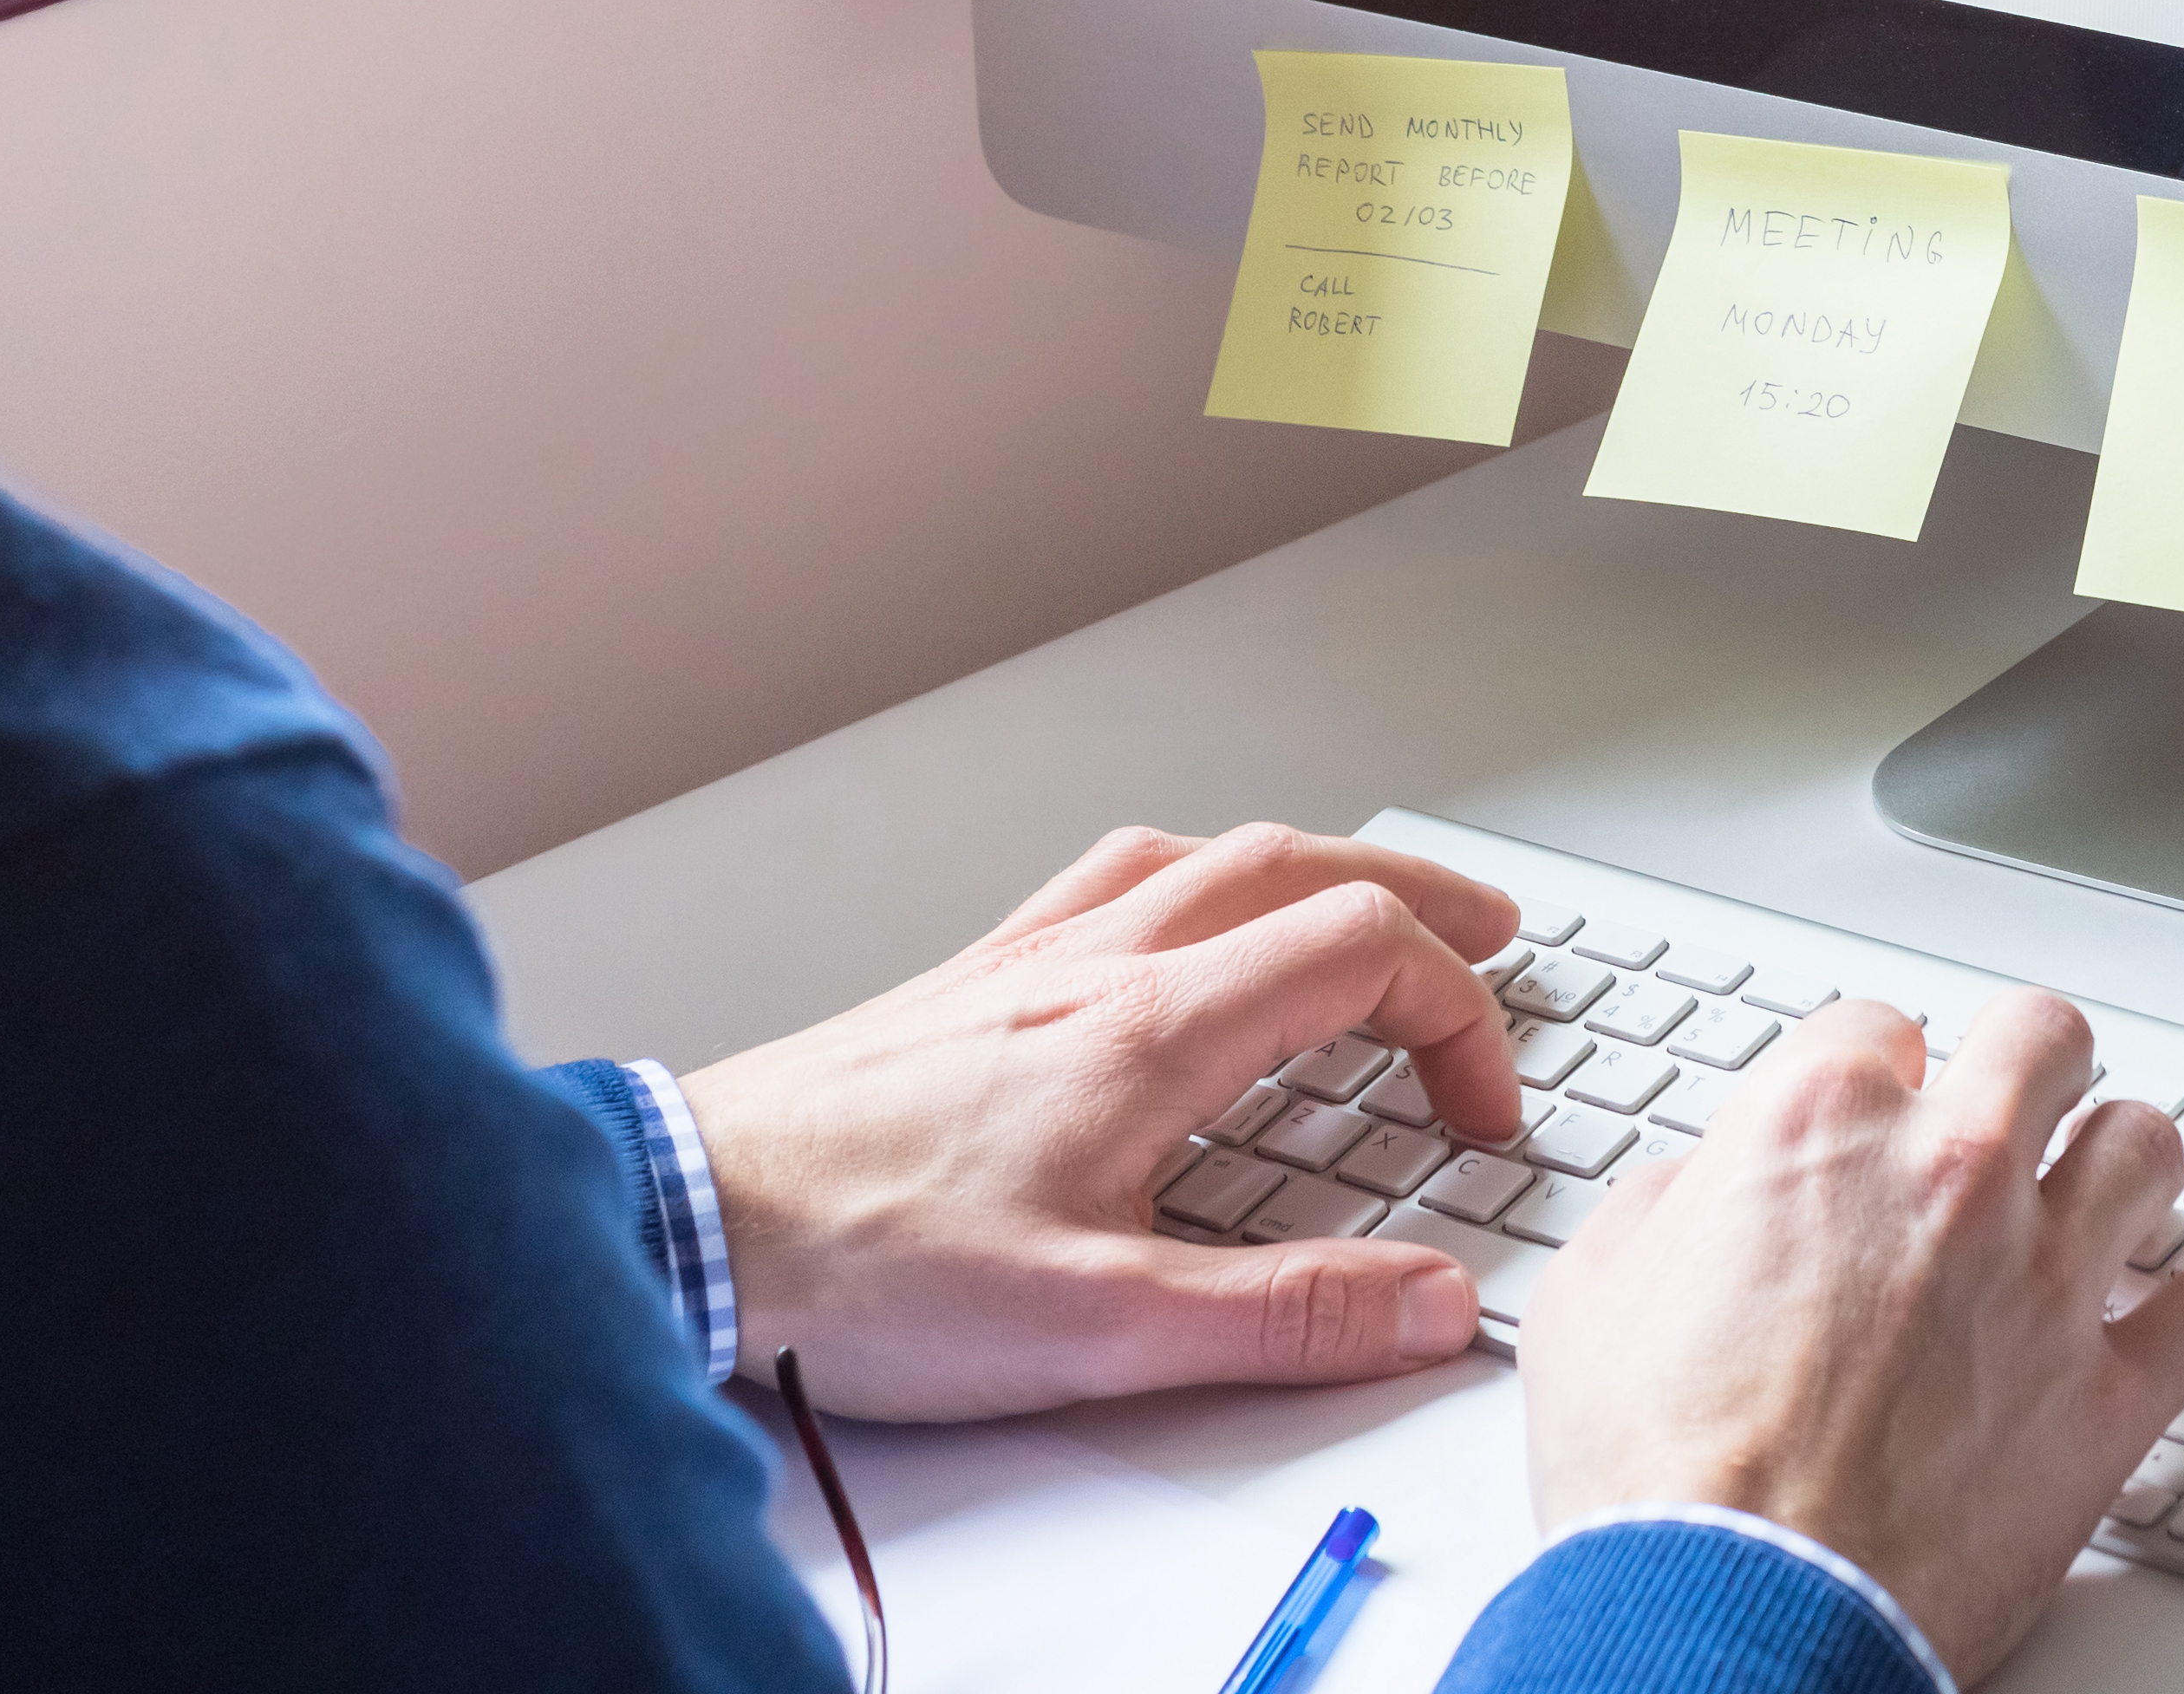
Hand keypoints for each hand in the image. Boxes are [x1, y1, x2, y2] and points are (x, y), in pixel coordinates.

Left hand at [678, 823, 1528, 1418]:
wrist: (690, 1219)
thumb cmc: (865, 1266)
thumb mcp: (1098, 1326)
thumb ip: (1281, 1314)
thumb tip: (1427, 1305)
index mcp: (1151, 1029)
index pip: (1363, 953)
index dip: (1458, 1021)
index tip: (1479, 1112)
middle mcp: (1096, 963)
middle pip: (1302, 869)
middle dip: (1420, 901)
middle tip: (1492, 936)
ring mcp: (1026, 958)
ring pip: (1207, 855)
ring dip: (1314, 868)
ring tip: (1364, 902)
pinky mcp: (967, 980)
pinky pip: (1112, 876)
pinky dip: (1195, 874)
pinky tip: (1181, 911)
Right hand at [1517, 990, 2183, 1678]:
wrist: (1727, 1617)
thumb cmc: (1658, 1481)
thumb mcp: (1596, 1295)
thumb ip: (1670, 1205)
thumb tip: (1704, 1191)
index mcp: (1818, 1127)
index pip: (1876, 1026)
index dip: (1871, 1071)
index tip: (1873, 1109)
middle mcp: (1951, 1172)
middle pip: (2038, 1041)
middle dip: (2022, 1064)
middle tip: (2010, 1101)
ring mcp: (2045, 1276)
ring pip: (2142, 1144)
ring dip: (2125, 1155)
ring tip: (2113, 1178)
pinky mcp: (2111, 1390)